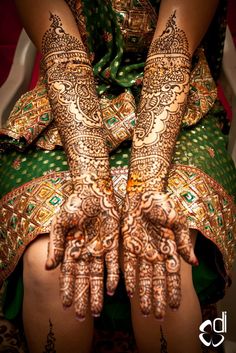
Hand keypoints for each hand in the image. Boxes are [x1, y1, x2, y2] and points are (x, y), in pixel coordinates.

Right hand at [46, 174, 119, 319]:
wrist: (94, 190)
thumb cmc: (74, 204)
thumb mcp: (61, 223)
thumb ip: (56, 244)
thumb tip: (49, 267)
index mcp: (72, 248)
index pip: (69, 273)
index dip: (67, 289)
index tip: (65, 305)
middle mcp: (86, 251)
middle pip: (84, 279)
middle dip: (83, 297)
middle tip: (82, 317)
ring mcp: (100, 248)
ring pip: (99, 275)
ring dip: (98, 292)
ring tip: (97, 311)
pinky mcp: (114, 242)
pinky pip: (114, 262)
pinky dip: (113, 275)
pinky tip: (113, 290)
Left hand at [122, 191, 197, 319]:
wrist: (143, 192)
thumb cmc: (163, 204)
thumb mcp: (177, 221)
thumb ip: (183, 241)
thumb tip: (193, 262)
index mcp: (169, 248)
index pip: (172, 275)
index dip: (174, 290)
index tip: (175, 306)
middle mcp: (155, 253)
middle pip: (157, 281)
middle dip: (158, 298)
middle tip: (159, 317)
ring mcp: (141, 251)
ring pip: (143, 277)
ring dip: (143, 294)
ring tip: (144, 312)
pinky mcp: (127, 246)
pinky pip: (128, 266)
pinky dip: (129, 279)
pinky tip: (129, 293)